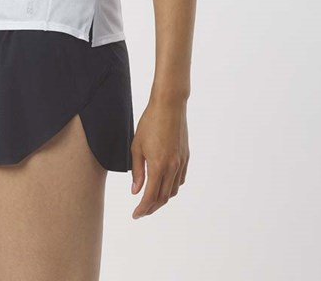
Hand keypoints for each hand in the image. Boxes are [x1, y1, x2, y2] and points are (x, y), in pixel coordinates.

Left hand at [129, 97, 188, 218]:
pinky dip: (171, 187)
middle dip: (151, 207)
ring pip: (173, 190)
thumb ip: (137, 171)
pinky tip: (164, 185)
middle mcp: (172, 167)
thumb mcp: (136, 146)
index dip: (142, 208)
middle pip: (163, 197)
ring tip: (151, 200)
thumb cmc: (149, 122)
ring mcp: (181, 162)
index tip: (135, 214)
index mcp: (158, 165)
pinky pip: (180, 180)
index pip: (150, 196)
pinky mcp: (186, 157)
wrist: (169, 106)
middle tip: (141, 211)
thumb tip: (135, 191)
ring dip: (162, 199)